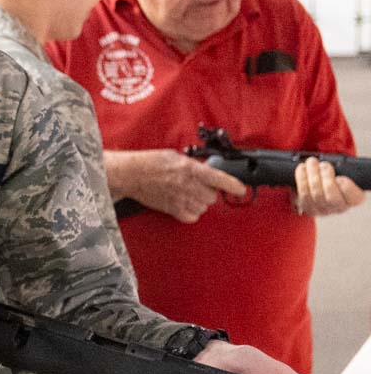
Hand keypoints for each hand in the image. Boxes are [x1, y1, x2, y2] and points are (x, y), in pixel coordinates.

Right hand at [105, 149, 245, 222]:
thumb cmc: (151, 163)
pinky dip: (191, 212)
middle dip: (209, 192)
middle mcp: (188, 186)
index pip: (220, 179)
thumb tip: (204, 169)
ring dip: (200, 202)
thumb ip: (193, 165)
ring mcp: (181, 200)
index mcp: (191, 170)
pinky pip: (192, 217)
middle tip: (199, 186)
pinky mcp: (172, 210)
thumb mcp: (176, 156)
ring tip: (188, 193)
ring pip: (203, 207)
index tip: (241, 189)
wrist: (132, 174)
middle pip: (212, 197)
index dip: (233, 185)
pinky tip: (184, 204)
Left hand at [294, 157, 364, 215]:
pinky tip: (302, 169)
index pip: (355, 198)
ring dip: (312, 175)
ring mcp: (323, 210)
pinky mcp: (308, 208)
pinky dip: (301, 179)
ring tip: (312, 162)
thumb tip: (327, 165)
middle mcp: (339, 208)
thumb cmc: (335, 175)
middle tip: (323, 165)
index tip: (340, 178)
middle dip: (326, 178)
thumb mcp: (343, 172)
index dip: (346, 189)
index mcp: (354, 199)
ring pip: (315, 194)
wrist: (320, 184)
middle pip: (332, 197)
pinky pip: (303, 195)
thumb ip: (341, 170)